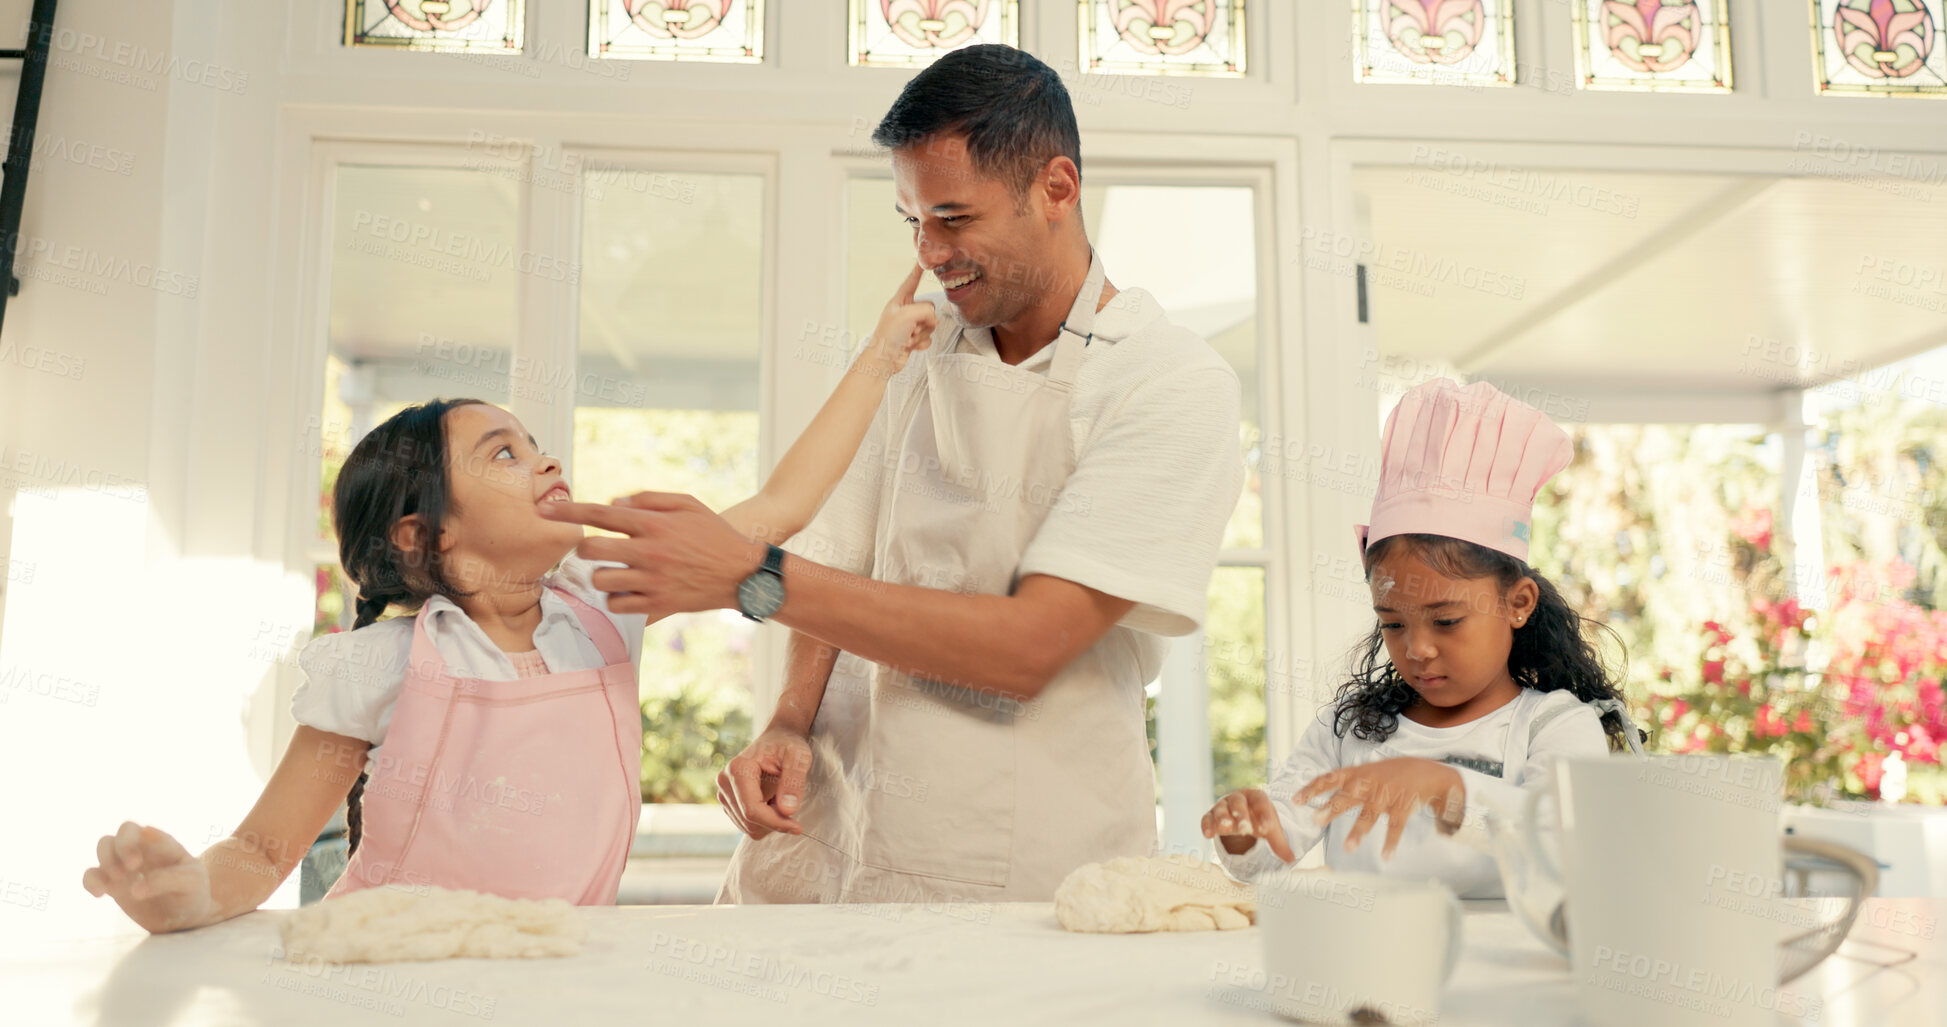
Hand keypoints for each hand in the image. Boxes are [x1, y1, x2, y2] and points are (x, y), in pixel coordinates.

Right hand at [81, 822, 218, 933]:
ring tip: (117, 880)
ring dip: (105, 860)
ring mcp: (126, 866)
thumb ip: (167, 880)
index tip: (136, 864)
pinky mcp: (114, 886)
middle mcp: (143, 850)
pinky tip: (100, 894)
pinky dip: (90, 881)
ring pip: (105, 847)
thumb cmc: (193, 893)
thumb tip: (134, 888)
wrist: (186, 918)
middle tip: (130, 869)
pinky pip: (92, 875)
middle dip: (119, 847)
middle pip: (122, 832)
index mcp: (163, 845)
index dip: (132, 842)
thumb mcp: (191, 883)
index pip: (143, 831)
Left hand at [541, 492, 765, 619]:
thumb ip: (647, 499)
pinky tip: (629, 590)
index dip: (568, 511)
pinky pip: (616, 605)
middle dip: (584, 548)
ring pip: (600, 580)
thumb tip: (612, 504)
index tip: (545, 510)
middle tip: (594, 549)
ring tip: (615, 571)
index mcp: (654, 524)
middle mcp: (649, 552)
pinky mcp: (657, 606)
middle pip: (590, 549)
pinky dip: (616, 598)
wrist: (743, 573)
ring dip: (600, 575)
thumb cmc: (714, 534)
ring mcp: (652, 581)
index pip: (600, 514)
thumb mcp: (687, 504)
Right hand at [716, 725, 814, 840]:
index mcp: (738, 769)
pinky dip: (764, 820)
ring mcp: (724, 793)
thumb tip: (788, 810)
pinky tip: (773, 801)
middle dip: (774, 820)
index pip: (752, 810)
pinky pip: (748, 824)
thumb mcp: (799, 758)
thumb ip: (794, 783)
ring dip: (769, 820)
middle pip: (749, 821)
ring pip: (748, 827)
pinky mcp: (729, 802)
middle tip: (791, 802)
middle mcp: (725, 782)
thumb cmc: (789, 745)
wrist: (779, 739)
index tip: (798, 827)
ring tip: (780, 797)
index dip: (775, 822)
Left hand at [855, 263, 937, 378]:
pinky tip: (910, 346)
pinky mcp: (913, 339)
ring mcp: (910, 326)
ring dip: (921, 333)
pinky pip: (928, 337)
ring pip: (930, 324)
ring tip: (908, 337)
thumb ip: (926, 310)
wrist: (883, 360)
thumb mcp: (908, 314)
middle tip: (912, 327)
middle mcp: (905, 312)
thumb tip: (933, 321)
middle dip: (925, 319)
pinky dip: (921, 343)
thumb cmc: (888, 336)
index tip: (924, 262)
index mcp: (900, 301)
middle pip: (929, 308)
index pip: (911, 282)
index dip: (918, 272)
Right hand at [1201, 788, 1296, 861]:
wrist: (1239, 815)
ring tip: (1226, 828)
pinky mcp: (1210, 815)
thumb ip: (1279, 843)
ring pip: (1221, 808)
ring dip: (1223, 818)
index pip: (1260, 802)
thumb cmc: (1257, 819)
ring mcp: (1222, 806)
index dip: (1264, 814)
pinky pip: (1207, 818)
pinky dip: (1207, 825)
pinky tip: (1208, 834)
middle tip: (1245, 829)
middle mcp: (1238, 798)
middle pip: (1238, 803)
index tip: (1267, 828)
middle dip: (1241, 815)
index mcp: (1255, 797)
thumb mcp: (1269, 829)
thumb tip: (1291, 860)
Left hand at [1295, 758, 1465, 859]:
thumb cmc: (1392, 773)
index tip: (1295, 800)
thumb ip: (1346, 780)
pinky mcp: (1404, 806)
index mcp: (1358, 773)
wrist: (1428, 771)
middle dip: (1331, 808)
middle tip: (1315, 820)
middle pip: (1348, 796)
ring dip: (1359, 830)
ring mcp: (1388, 794)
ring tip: (1348, 847)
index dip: (1312, 788)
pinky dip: (1391, 842)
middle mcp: (1371, 782)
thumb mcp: (1367, 771)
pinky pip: (1396, 826)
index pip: (1330, 778)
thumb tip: (1318, 789)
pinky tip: (1386, 856)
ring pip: (1371, 813)